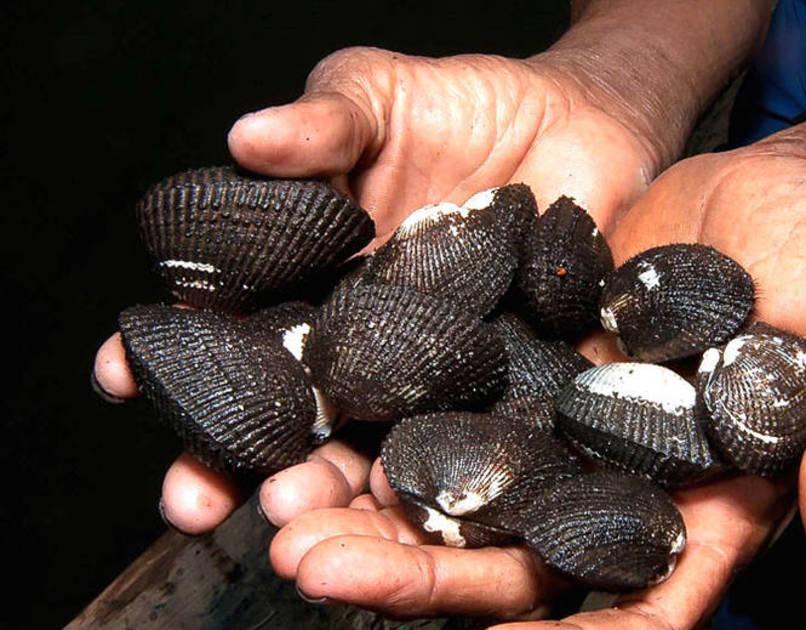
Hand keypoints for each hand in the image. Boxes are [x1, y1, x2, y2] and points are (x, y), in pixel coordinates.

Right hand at [92, 45, 663, 532]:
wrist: (583, 125)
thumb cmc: (468, 106)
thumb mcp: (384, 95)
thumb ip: (327, 119)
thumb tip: (249, 137)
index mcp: (308, 281)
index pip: (226, 329)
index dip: (170, 355)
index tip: (120, 376)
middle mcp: (360, 345)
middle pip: (287, 415)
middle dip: (234, 462)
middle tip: (195, 500)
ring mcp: (432, 377)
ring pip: (371, 450)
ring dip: (328, 492)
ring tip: (297, 520)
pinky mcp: (510, 390)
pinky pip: (476, 443)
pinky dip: (447, 480)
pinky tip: (418, 514)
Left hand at [269, 109, 805, 623]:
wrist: (803, 180)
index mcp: (721, 505)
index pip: (649, 601)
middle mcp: (638, 482)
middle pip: (524, 561)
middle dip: (422, 574)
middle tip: (314, 568)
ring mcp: (584, 423)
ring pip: (474, 489)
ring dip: (381, 509)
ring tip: (281, 510)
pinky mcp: (547, 360)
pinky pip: (466, 402)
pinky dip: (400, 419)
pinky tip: (320, 423)